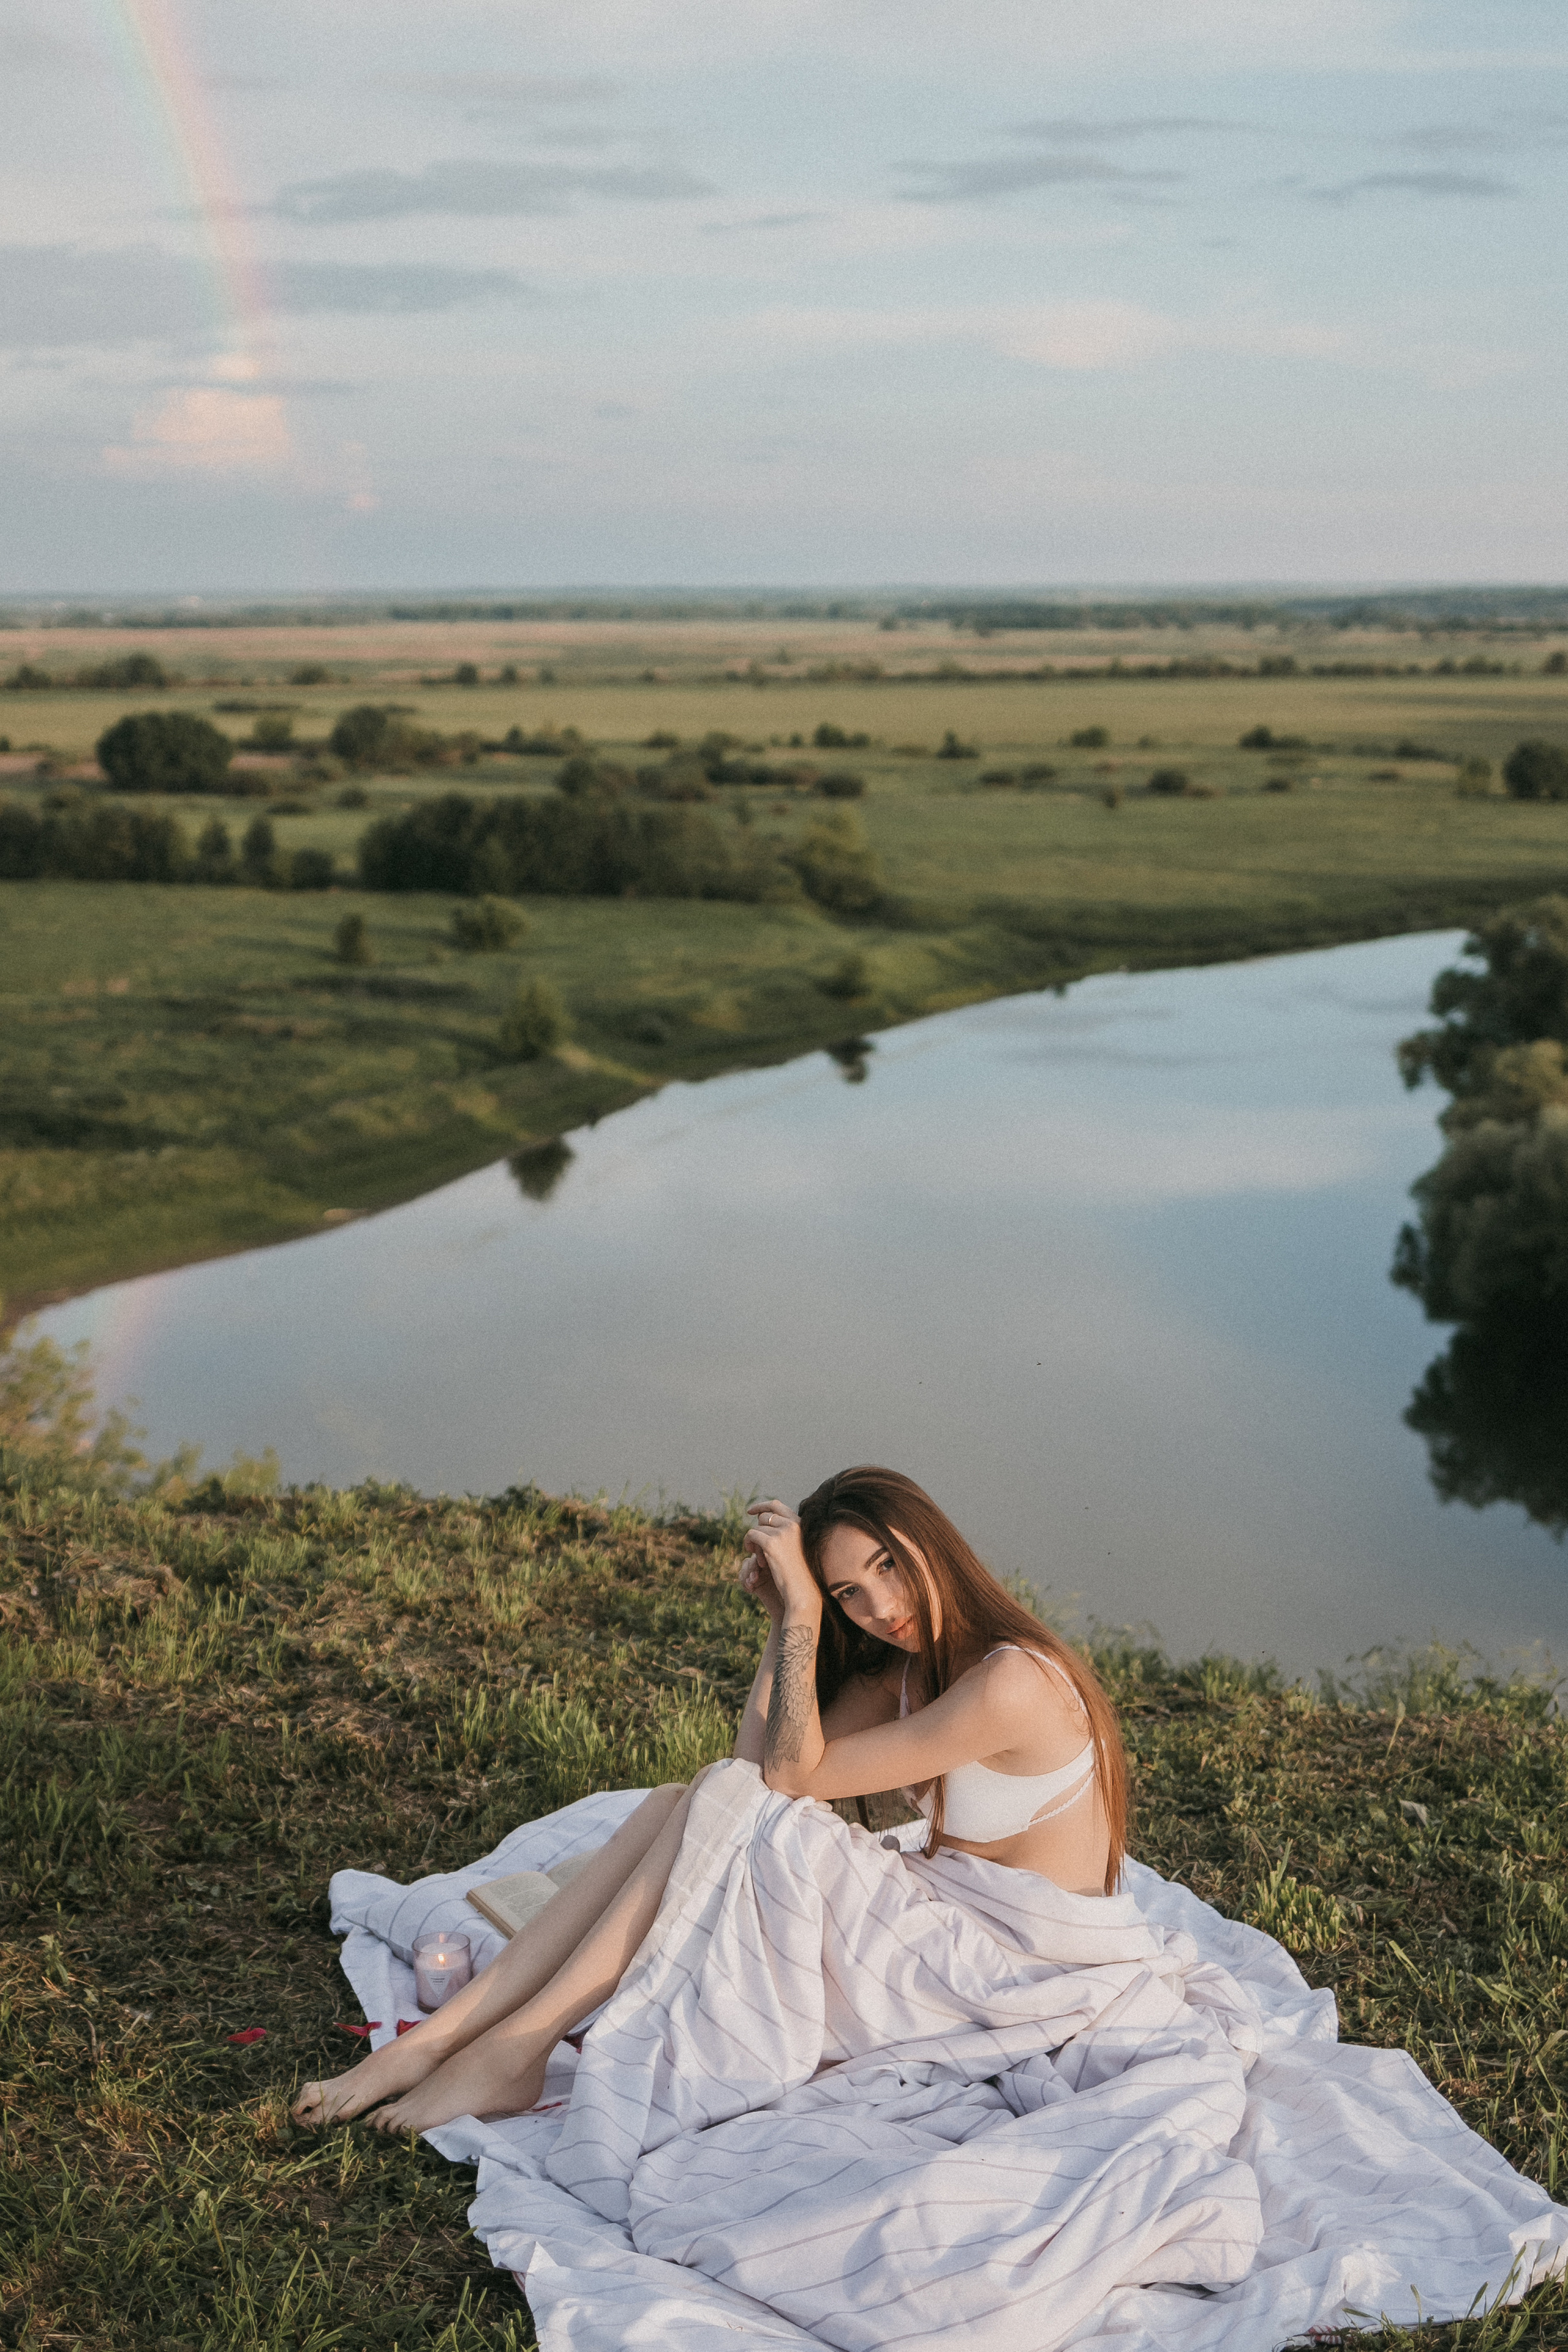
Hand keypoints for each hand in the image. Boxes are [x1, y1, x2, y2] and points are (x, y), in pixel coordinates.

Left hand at [744, 1499, 819, 1628]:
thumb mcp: (795, 1546)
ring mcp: (783, 1532)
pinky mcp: (772, 1543)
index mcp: (800, 1523)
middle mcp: (793, 1524)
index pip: (777, 1505)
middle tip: (756, 1546)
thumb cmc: (799, 1572)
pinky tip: (753, 1556)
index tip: (750, 1511)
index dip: (761, 1506)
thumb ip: (785, 1532)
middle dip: (758, 1530)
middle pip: (763, 1516)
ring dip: (754, 1542)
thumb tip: (762, 1518)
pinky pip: (751, 1535)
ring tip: (760, 1558)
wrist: (803, 1589)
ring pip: (757, 1528)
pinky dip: (748, 1544)